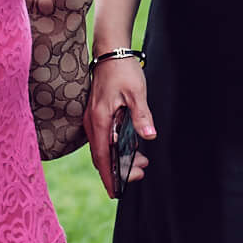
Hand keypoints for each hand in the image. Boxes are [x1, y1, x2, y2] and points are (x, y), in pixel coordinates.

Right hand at [85, 54, 155, 199]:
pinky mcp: (97, 114)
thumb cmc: (123, 70)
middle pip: (102, 156)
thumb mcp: (136, 92)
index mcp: (100, 120)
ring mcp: (93, 118)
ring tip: (142, 163)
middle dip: (119, 170)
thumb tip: (150, 137)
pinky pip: (105, 138)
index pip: (103, 156)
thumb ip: (142, 116)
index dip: (109, 176)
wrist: (110, 50)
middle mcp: (92, 122)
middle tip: (141, 173)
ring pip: (104, 148)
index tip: (116, 192)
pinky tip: (132, 147)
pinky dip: (117, 147)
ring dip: (119, 158)